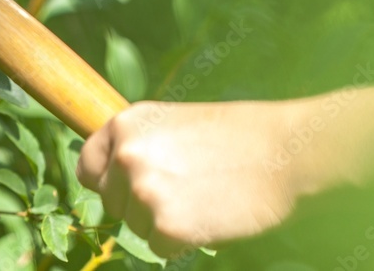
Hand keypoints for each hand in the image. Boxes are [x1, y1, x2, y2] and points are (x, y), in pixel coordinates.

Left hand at [75, 101, 303, 257]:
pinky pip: (159, 249)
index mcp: (125, 123)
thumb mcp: (171, 124)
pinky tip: (210, 219)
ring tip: (203, 199)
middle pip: (112, 202)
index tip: (127, 188)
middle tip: (185, 191)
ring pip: (135, 227)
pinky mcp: (166, 226)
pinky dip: (182, 244)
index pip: (86, 166)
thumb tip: (110, 174)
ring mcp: (143, 191)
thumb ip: (137, 145)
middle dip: (139, 205)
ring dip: (163, 223)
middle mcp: (126, 155)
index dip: (107, 181)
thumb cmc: (236, 138)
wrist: (287, 154)